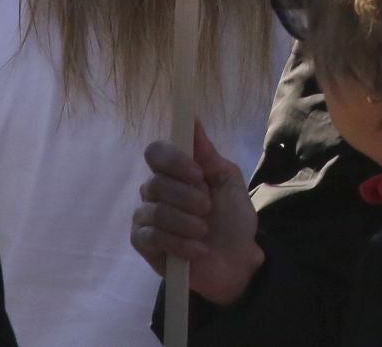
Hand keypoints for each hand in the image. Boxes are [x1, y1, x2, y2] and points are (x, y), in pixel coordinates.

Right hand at [130, 121, 263, 306]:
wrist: (237, 261)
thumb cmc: (232, 219)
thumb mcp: (228, 182)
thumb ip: (208, 155)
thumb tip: (193, 120)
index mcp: (175, 172)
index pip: (156, 152)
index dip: (174, 161)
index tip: (199, 175)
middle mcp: (155, 191)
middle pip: (155, 183)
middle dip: (187, 197)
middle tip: (207, 209)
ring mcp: (146, 217)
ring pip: (155, 211)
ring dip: (185, 222)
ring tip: (204, 231)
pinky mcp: (143, 244)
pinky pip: (152, 237)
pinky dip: (179, 243)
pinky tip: (198, 250)